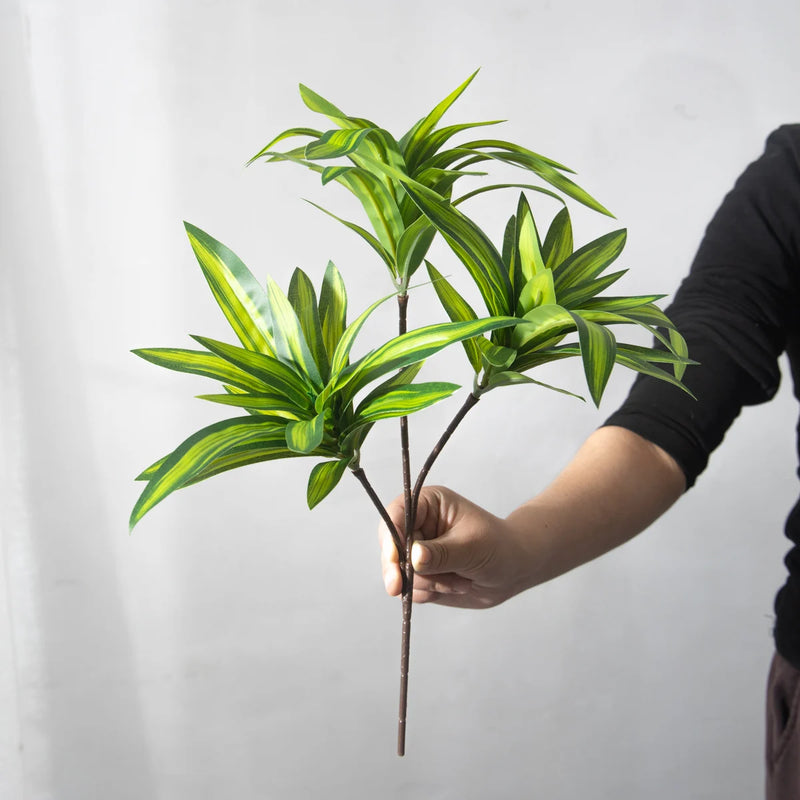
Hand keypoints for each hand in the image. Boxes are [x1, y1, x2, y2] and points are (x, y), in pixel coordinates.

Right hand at [378, 485, 531, 608]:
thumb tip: (413, 556)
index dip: (391, 536)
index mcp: (428, 504)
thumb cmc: (499, 547)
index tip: (394, 559)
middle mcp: (418, 526)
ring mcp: (417, 552)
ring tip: (459, 580)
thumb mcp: (473, 547)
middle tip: (398, 587)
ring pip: (400, 572)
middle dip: (400, 568)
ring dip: (427, 583)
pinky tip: (454, 585)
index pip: (397, 514)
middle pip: (390, 546)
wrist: (514, 570)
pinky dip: (430, 592)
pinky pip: (411, 589)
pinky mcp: (420, 575)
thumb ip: (442, 553)